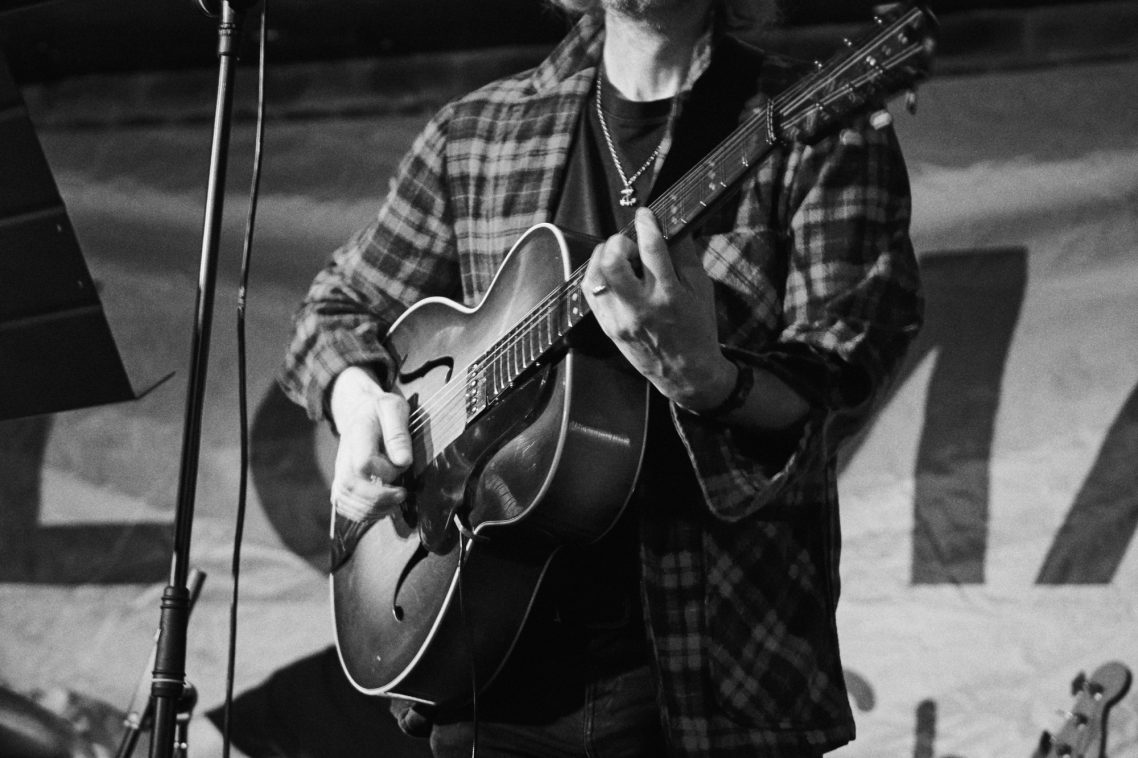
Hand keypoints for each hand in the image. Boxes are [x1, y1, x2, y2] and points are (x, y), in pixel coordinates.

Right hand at [328, 366, 412, 520]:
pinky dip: (362, 514)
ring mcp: (339, 471)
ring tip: (394, 503)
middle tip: (402, 494)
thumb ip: (398, 433)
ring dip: (372, 509)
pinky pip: (343, 506)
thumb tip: (403, 461)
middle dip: (378, 498)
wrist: (359, 412)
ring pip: (345, 500)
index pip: (363, 463)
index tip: (403, 466)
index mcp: (358, 435)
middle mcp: (343, 456)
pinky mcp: (340, 482)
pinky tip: (382, 509)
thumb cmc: (381, 411)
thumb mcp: (394, 408)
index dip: (385, 471)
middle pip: (350, 486)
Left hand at [583, 208, 735, 410]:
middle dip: (619, 241)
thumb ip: (685, 255)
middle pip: (613, 262)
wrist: (685, 372)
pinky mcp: (607, 327)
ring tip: (618, 255)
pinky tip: (610, 272)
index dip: (646, 224)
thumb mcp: (702, 289)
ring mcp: (620, 319)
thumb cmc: (697, 329)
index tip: (645, 214)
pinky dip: (596, 275)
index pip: (651, 249)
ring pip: (595, 276)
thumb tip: (672, 225)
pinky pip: (590, 293)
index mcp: (668, 296)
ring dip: (603, 256)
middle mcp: (640, 308)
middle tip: (630, 242)